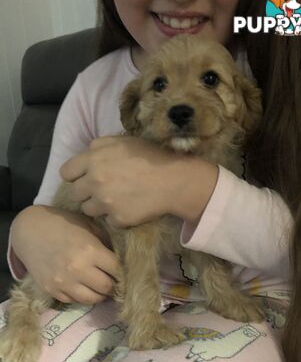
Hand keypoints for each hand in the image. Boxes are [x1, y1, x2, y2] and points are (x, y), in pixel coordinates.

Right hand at [11, 205, 117, 303]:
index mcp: (91, 250)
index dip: (123, 271)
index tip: (124, 271)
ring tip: (102, 288)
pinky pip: (74, 301)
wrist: (29, 230)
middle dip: (114, 285)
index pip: (117, 270)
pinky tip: (85, 288)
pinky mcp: (51, 289)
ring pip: (92, 299)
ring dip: (100, 295)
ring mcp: (63, 282)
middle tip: (115, 282)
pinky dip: (82, 296)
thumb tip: (121, 259)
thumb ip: (106, 242)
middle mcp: (78, 268)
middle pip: (107, 287)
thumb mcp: (89, 226)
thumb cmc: (63, 224)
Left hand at [60, 136, 218, 227]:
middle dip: (86, 192)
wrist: (174, 179)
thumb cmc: (150, 155)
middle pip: (75, 194)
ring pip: (88, 210)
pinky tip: (129, 207)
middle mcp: (94, 181)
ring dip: (99, 206)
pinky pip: (109, 221)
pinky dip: (117, 216)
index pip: (66, 173)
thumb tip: (87, 154)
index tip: (86, 177)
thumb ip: (99, 146)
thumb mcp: (122, 140)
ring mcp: (105, 203)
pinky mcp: (118, 219)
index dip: (76, 175)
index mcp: (93, 159)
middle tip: (103, 189)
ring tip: (116, 199)